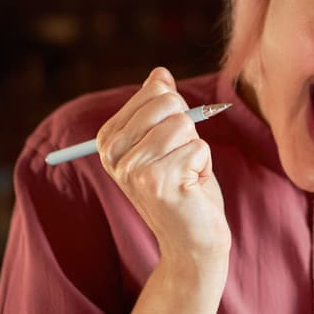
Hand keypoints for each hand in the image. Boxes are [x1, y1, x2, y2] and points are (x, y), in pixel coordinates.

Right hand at [97, 67, 230, 266]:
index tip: (170, 144)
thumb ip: (161, 108)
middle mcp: (113, 153)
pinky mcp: (158, 182)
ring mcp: (133, 168)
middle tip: (181, 160)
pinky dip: (204, 166)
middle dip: (187, 128)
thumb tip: (159, 74)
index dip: (176, 112)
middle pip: (167, 102)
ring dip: (196, 149)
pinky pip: (199, 148)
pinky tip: (191, 187)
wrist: (192, 240)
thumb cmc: (184, 187)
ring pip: (184, 125)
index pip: (153, 90)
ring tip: (186, 175)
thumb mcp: (169, 142)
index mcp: (109, 139)